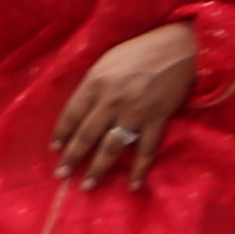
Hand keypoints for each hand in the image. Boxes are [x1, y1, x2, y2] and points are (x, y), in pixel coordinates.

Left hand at [50, 20, 199, 186]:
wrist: (179, 47)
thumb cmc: (141, 50)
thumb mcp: (107, 60)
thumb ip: (93, 84)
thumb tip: (83, 107)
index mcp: (95, 84)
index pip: (71, 115)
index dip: (61, 134)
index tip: (55, 149)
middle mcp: (110, 102)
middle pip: (86, 136)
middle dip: (72, 158)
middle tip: (62, 175)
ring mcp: (134, 113)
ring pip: (111, 148)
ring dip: (98, 169)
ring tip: (87, 186)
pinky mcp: (157, 120)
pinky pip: (146, 150)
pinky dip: (140, 169)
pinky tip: (133, 184)